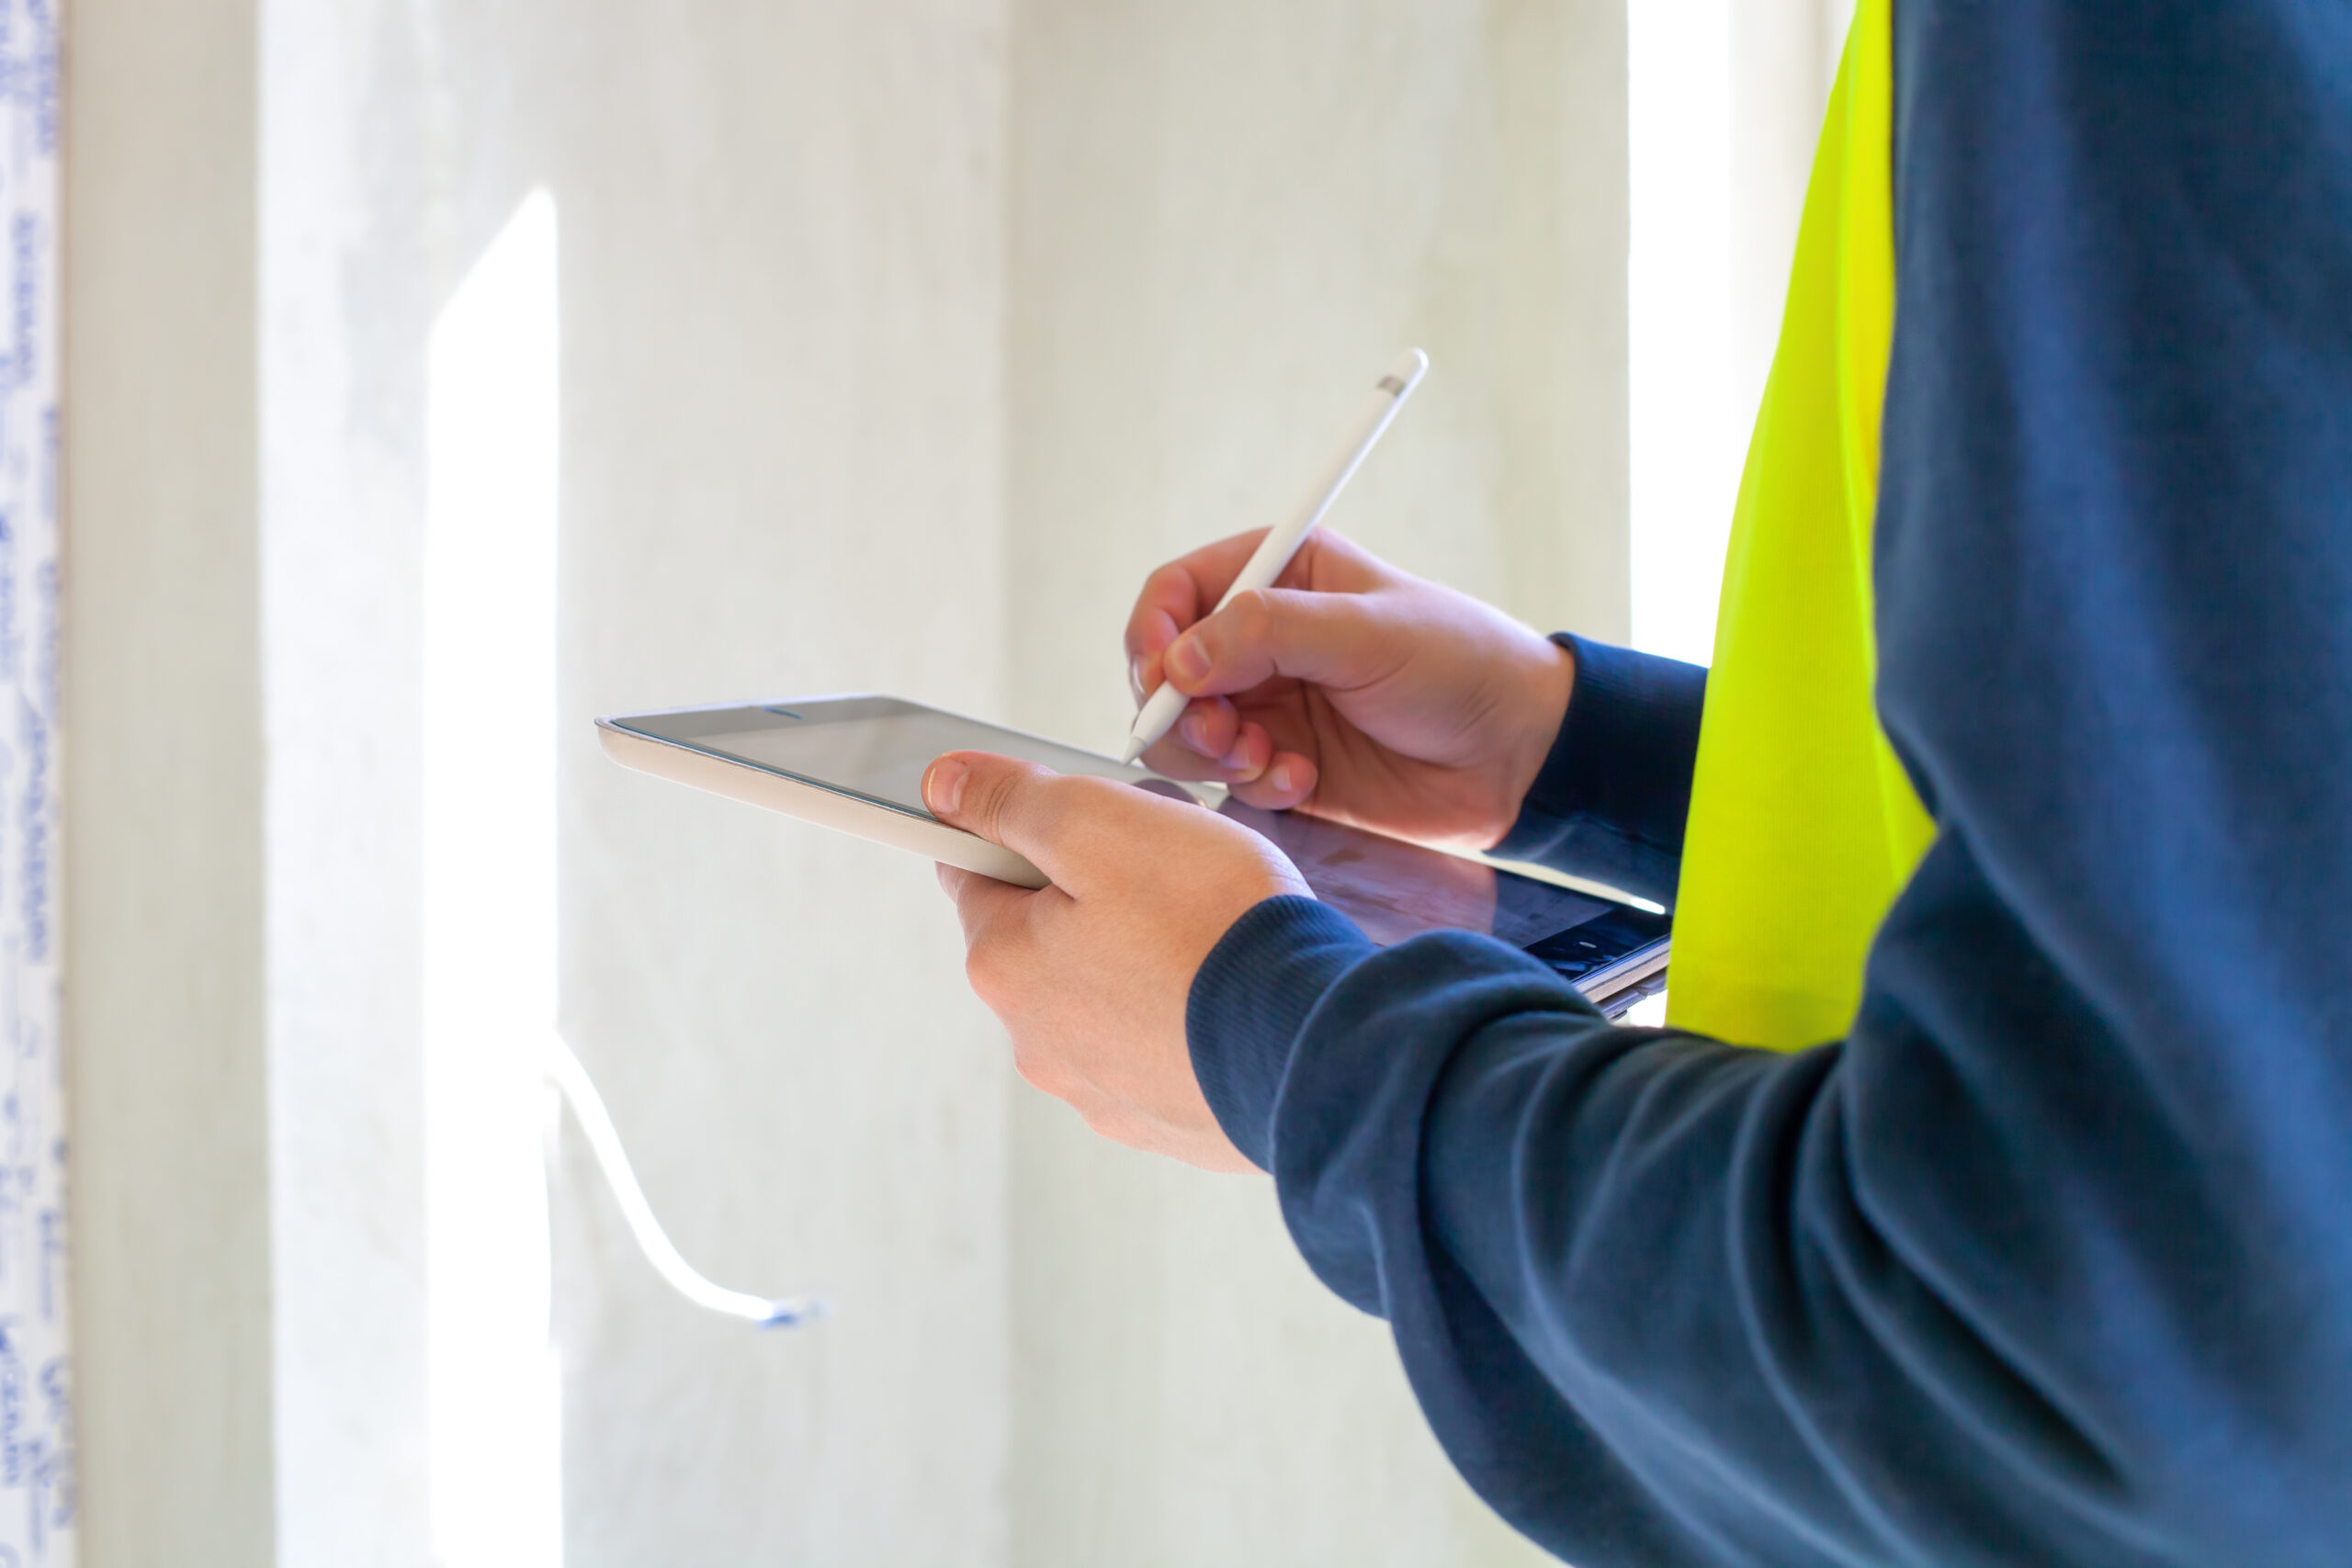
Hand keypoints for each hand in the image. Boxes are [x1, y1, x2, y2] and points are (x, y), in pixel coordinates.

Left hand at [923, 750, 1307, 1171]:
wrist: (1319, 1047)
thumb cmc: (1212, 925)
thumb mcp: (1099, 824)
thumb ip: (1013, 800)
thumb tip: (944, 787)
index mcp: (1005, 966)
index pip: (974, 872)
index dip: (1029, 827)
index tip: (1094, 818)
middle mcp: (1037, 1042)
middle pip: (1045, 934)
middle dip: (1097, 890)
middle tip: (1175, 864)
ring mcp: (1103, 1092)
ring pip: (1105, 992)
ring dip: (1144, 954)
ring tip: (1217, 928)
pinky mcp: (1168, 1121)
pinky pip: (1161, 1046)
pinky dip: (1186, 1014)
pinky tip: (1234, 991)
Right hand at [1125, 529, 1573, 849]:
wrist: (1516, 755)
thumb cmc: (1459, 664)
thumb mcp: (1368, 631)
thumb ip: (1270, 633)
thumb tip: (1178, 659)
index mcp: (1280, 574)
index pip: (1177, 592)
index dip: (1153, 632)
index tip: (1160, 675)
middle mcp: (1261, 639)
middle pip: (1165, 669)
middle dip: (1178, 707)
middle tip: (1220, 732)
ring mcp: (1268, 703)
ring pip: (1184, 731)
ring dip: (1211, 751)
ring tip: (1264, 758)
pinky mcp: (1280, 763)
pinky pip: (1226, 780)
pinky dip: (1253, 784)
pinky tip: (1301, 779)